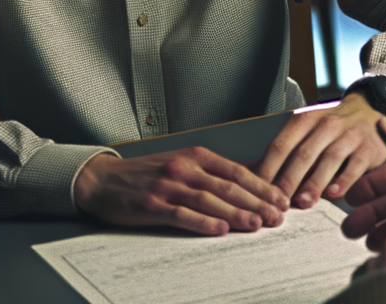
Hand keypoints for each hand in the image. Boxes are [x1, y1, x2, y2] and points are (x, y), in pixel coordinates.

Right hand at [73, 147, 288, 234]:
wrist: (105, 181)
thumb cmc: (149, 175)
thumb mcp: (183, 164)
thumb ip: (213, 172)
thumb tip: (250, 180)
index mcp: (196, 156)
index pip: (236, 171)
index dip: (261, 185)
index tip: (281, 198)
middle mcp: (185, 167)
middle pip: (228, 185)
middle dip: (256, 201)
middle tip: (278, 216)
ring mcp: (168, 186)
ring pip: (210, 199)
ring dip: (236, 212)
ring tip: (257, 224)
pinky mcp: (152, 205)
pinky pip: (182, 214)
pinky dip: (203, 222)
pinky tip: (219, 229)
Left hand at [253, 93, 385, 207]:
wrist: (369, 112)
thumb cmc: (330, 130)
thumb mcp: (306, 132)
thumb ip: (284, 153)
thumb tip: (248, 174)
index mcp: (305, 119)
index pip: (281, 145)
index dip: (268, 169)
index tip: (257, 192)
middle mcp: (327, 124)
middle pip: (303, 154)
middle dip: (288, 180)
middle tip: (276, 204)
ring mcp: (349, 135)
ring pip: (329, 159)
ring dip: (314, 183)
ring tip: (302, 203)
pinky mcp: (369, 148)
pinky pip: (355, 165)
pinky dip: (344, 180)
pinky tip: (334, 194)